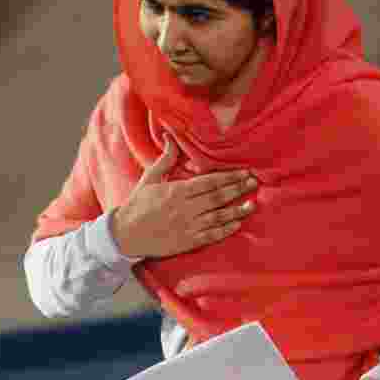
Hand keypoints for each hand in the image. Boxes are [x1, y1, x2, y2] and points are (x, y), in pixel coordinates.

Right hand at [111, 134, 257, 258]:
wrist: (125, 234)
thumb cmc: (137, 204)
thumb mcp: (149, 178)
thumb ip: (165, 159)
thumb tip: (171, 137)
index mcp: (177, 191)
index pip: (209, 182)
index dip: (229, 177)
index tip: (244, 173)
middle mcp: (185, 208)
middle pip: (218, 197)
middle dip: (238, 190)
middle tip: (254, 183)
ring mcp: (187, 226)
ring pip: (218, 216)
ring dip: (237, 210)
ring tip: (252, 204)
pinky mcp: (187, 242)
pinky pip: (211, 235)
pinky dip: (225, 230)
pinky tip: (236, 224)